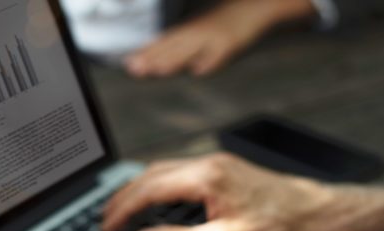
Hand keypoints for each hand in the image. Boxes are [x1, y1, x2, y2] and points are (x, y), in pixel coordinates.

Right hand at [103, 153, 383, 230]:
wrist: (317, 213)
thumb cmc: (278, 228)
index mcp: (205, 178)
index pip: (149, 189)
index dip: (122, 208)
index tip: (107, 226)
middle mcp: (207, 163)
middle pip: (151, 174)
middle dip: (124, 196)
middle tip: (106, 219)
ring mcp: (216, 163)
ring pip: (164, 170)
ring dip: (140, 189)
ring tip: (123, 210)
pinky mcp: (223, 169)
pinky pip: (179, 172)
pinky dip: (158, 186)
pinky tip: (156, 201)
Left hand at [125, 0, 315, 76]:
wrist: (254, 6)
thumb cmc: (226, 20)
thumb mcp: (199, 29)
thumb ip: (181, 44)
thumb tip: (159, 59)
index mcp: (189, 30)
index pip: (163, 42)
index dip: (145, 53)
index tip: (128, 63)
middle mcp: (197, 32)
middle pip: (171, 47)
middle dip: (152, 58)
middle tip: (135, 69)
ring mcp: (214, 37)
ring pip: (191, 49)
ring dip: (174, 60)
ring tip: (158, 70)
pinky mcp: (231, 43)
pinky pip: (219, 54)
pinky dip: (210, 62)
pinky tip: (199, 72)